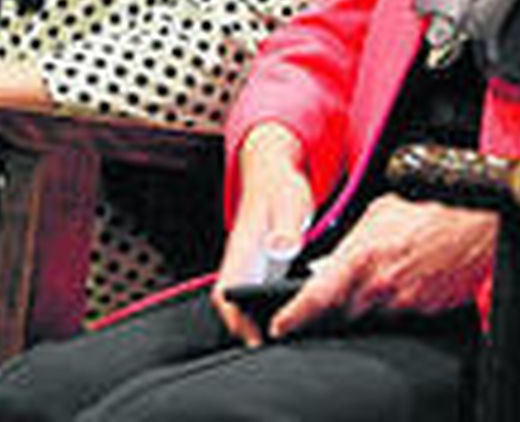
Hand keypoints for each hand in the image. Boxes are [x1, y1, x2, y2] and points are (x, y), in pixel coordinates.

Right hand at [211, 123, 313, 346]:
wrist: (273, 169)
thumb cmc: (279, 185)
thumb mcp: (288, 200)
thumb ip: (284, 226)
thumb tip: (281, 248)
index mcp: (242, 248)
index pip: (225, 293)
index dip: (235, 322)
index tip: (255, 341)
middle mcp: (243, 260)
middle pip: (232, 307)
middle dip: (247, 333)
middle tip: (275, 352)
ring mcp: (252, 264)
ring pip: (245, 304)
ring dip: (258, 325)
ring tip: (286, 344)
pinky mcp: (264, 265)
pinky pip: (260, 296)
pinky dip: (270, 313)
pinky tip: (294, 321)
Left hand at [268, 195, 495, 339]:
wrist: (475, 224)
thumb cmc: (427, 210)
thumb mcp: (377, 215)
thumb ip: (350, 243)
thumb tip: (332, 262)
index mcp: (361, 259)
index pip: (316, 300)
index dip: (294, 318)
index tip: (281, 326)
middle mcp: (381, 288)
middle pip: (341, 316)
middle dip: (330, 312)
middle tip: (328, 301)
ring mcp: (405, 305)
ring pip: (370, 319)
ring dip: (364, 307)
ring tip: (375, 282)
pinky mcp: (427, 313)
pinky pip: (400, 318)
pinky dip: (393, 307)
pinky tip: (401, 286)